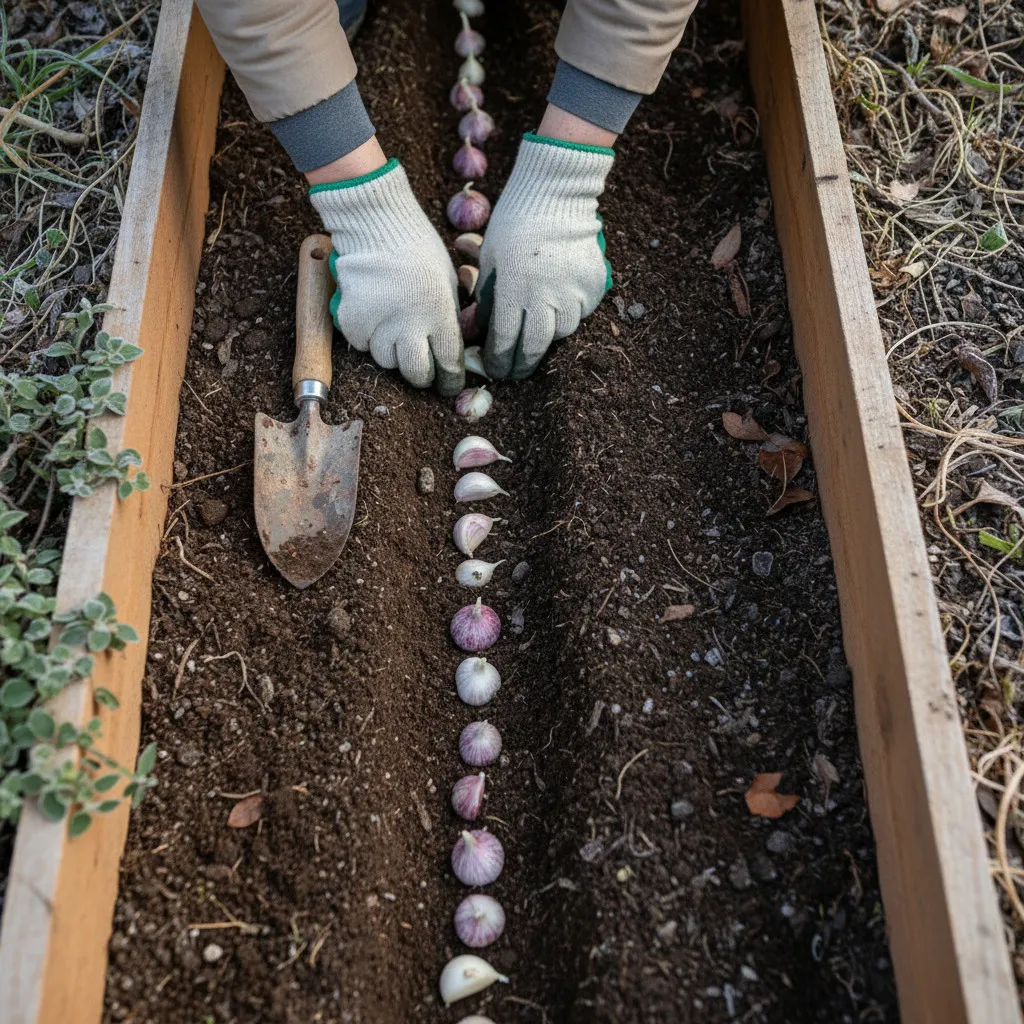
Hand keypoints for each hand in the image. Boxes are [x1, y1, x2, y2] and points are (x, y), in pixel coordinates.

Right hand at [310, 159, 464, 394]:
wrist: (378, 223)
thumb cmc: (419, 250)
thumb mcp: (448, 282)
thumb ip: (451, 317)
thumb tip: (454, 349)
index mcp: (441, 315)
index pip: (448, 364)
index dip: (449, 379)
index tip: (448, 383)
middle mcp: (410, 326)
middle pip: (416, 373)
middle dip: (422, 375)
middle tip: (422, 368)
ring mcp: (379, 325)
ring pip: (386, 361)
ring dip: (393, 352)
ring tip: (394, 330)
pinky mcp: (353, 320)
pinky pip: (362, 344)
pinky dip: (368, 337)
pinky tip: (374, 316)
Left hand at [477, 132, 613, 378]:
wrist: (556, 194)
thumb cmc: (513, 225)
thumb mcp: (490, 260)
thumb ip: (488, 299)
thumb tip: (480, 334)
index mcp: (513, 292)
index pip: (505, 343)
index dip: (499, 362)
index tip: (496, 371)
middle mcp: (545, 298)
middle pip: (535, 348)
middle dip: (522, 365)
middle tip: (515, 373)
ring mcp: (573, 293)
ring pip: (562, 332)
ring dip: (548, 337)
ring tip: (538, 332)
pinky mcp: (593, 285)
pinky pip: (582, 312)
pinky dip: (570, 313)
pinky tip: (560, 303)